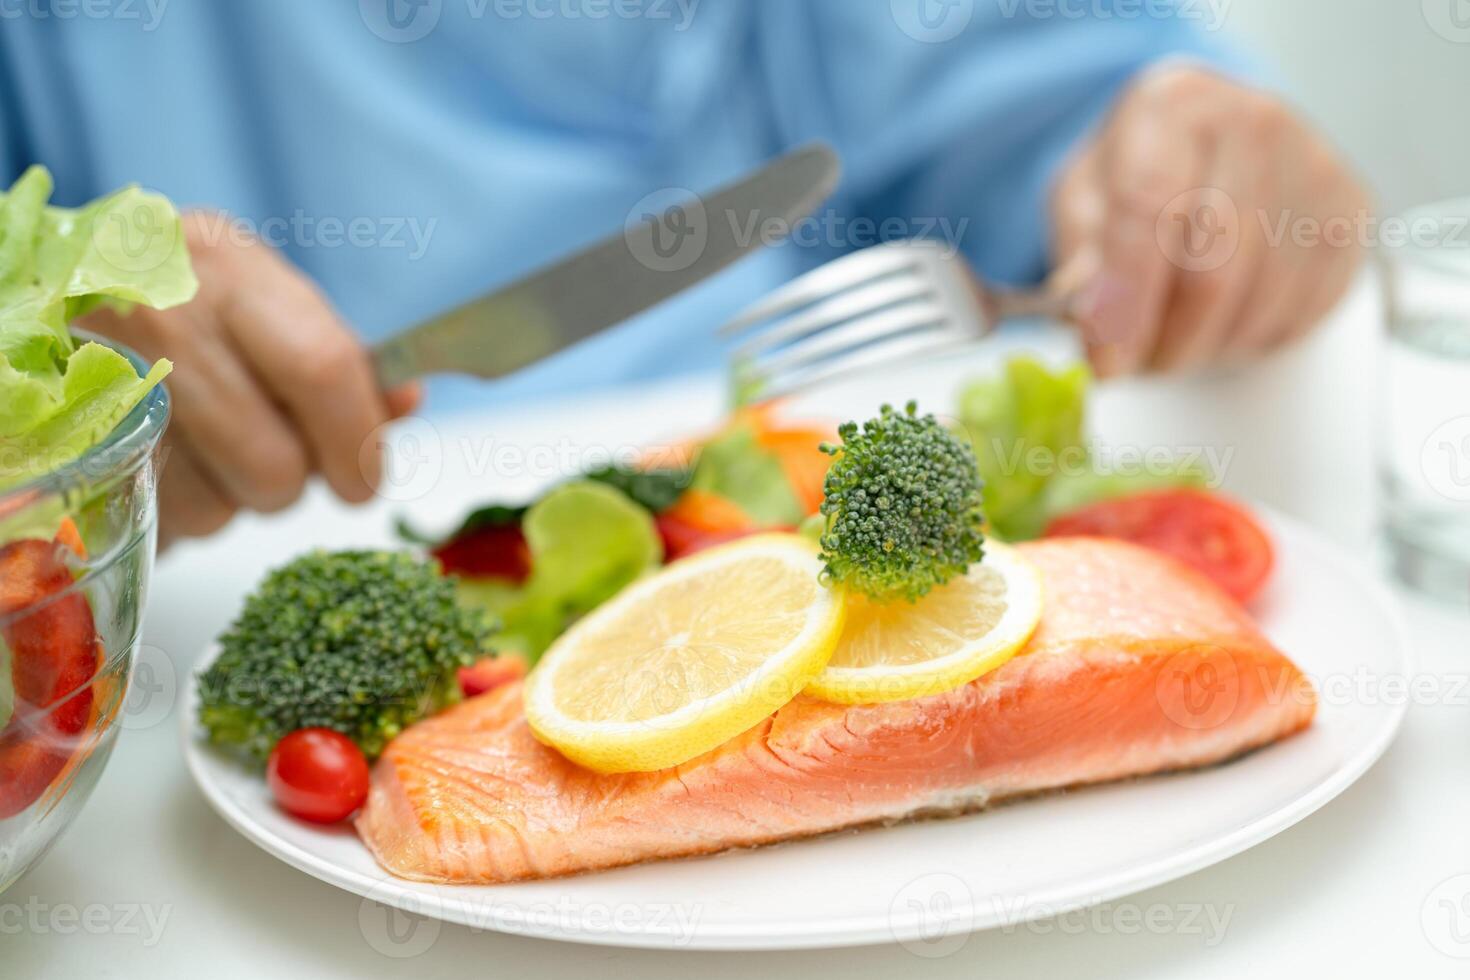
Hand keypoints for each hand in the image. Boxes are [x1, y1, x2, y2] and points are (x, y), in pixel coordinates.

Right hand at [81, 212, 420, 547]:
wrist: (51, 300)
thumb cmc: (185, 312)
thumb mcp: (266, 310)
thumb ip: (343, 361)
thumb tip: (404, 403)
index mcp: (224, 259)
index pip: (323, 367)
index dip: (358, 440)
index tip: (366, 477)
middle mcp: (158, 308)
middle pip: (274, 458)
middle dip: (296, 484)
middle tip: (289, 470)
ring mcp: (106, 377)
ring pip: (222, 501)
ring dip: (236, 496)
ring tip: (212, 445)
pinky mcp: (80, 442)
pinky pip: (170, 514)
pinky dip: (187, 504)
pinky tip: (171, 458)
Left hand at [1051, 64, 1370, 375]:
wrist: (1210, 141)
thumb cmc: (1139, 171)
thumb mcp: (1082, 200)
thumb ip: (1080, 260)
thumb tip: (1095, 323)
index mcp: (1174, 105)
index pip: (1148, 210)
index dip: (1125, 300)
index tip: (1107, 362)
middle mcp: (1254, 121)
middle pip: (1212, 269)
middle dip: (1166, 342)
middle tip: (1135, 366)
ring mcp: (1314, 166)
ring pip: (1259, 302)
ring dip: (1207, 348)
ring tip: (1171, 342)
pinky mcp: (1351, 213)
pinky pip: (1302, 312)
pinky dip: (1251, 341)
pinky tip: (1220, 324)